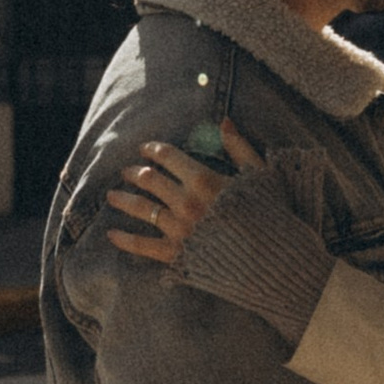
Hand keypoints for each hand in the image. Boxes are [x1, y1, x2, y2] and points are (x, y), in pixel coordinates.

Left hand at [107, 122, 265, 264]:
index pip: (169, 157)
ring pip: (142, 209)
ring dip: (123, 200)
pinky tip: (111, 234)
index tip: (145, 148)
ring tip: (111, 195)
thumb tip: (225, 121)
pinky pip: (143, 246)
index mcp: (204, 180)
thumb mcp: (260, 176)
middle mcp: (186, 202)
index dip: (154, 150)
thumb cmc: (271, 217)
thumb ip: (240, 147)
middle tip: (126, 171)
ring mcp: (179, 229)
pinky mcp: (177, 254)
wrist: (273, 262)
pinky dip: (125, 240)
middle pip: (150, 180)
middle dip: (135, 173)